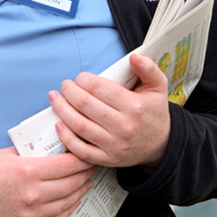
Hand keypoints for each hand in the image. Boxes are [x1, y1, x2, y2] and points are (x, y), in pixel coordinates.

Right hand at [0, 146, 94, 216]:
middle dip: (85, 174)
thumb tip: (60, 149)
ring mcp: (30, 214)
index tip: (89, 155)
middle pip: (72, 184)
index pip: (69, 165)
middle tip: (92, 167)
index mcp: (29, 171)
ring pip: (67, 202)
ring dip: (80, 191)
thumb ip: (36, 152)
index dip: (83, 160)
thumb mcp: (11, 153)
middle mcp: (33, 194)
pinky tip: (73, 200)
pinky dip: (68, 208)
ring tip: (86, 183)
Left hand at [49, 54, 170, 170]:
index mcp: (134, 106)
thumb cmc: (154, 113)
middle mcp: (123, 126)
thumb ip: (149, 69)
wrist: (161, 145)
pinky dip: (66, 137)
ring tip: (55, 99)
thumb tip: (134, 57)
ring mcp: (114, 145)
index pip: (100, 88)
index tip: (80, 78)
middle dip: (70, 91)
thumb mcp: (158, 87)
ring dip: (62, 110)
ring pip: (80, 126)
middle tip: (65, 85)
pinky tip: (59, 124)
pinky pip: (81, 150)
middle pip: (86, 105)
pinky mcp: (107, 159)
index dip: (84, 80)